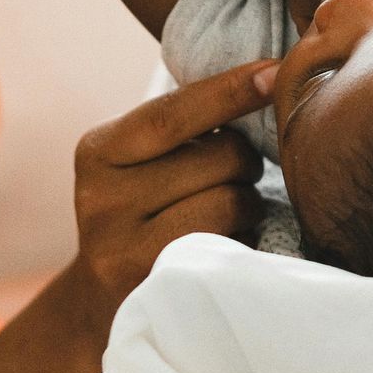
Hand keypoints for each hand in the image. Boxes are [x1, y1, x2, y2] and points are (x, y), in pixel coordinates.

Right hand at [65, 62, 272, 332]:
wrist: (104, 302)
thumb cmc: (145, 211)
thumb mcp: (141, 162)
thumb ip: (182, 125)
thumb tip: (266, 74)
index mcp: (98, 152)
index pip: (171, 114)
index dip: (229, 91)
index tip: (274, 69)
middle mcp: (101, 199)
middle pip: (217, 158)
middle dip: (245, 159)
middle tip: (238, 172)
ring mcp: (123, 250)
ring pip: (230, 203)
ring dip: (249, 203)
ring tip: (232, 212)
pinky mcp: (156, 289)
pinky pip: (231, 247)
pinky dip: (242, 240)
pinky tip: (224, 245)